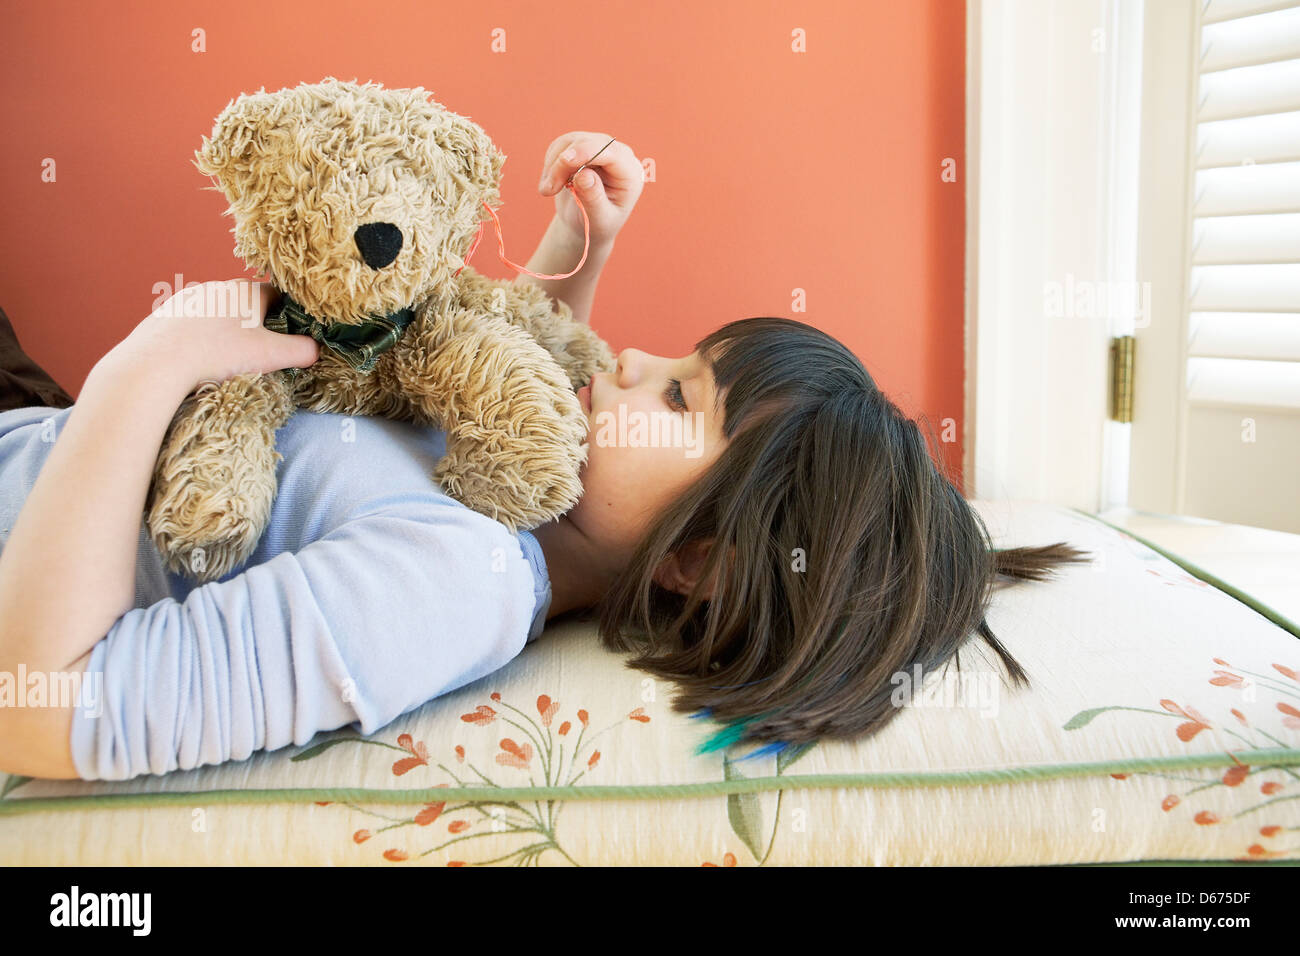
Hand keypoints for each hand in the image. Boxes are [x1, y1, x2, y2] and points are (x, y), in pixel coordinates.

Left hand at [118, 279, 319, 389]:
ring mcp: (189, 300)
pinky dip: (202, 339)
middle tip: (262, 354)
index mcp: (246, 291)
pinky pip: (194, 325)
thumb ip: (302, 350)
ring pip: (219, 314)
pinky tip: (200, 361)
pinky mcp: (166, 315)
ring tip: (228, 361)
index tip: (291, 336)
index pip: (278, 294)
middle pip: (248, 304)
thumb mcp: (271, 356)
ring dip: (228, 332)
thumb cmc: (219, 355)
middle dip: (258, 326)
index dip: (289, 315)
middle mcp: (218, 288)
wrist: (157, 363)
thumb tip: (317, 350)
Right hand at [536, 133, 643, 249]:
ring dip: (553, 165)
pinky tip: (551, 184)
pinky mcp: (582, 146)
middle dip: (563, 164)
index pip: (610, 151)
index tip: (564, 160)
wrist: (587, 224)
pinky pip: (561, 145)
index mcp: (630, 173)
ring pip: (570, 141)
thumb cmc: (597, 225)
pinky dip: (550, 163)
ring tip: (547, 191)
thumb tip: (584, 175)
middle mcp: (618, 155)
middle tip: (547, 191)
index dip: (586, 151)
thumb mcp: (599, 219)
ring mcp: (599, 148)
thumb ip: (594, 198)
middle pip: (587, 143)